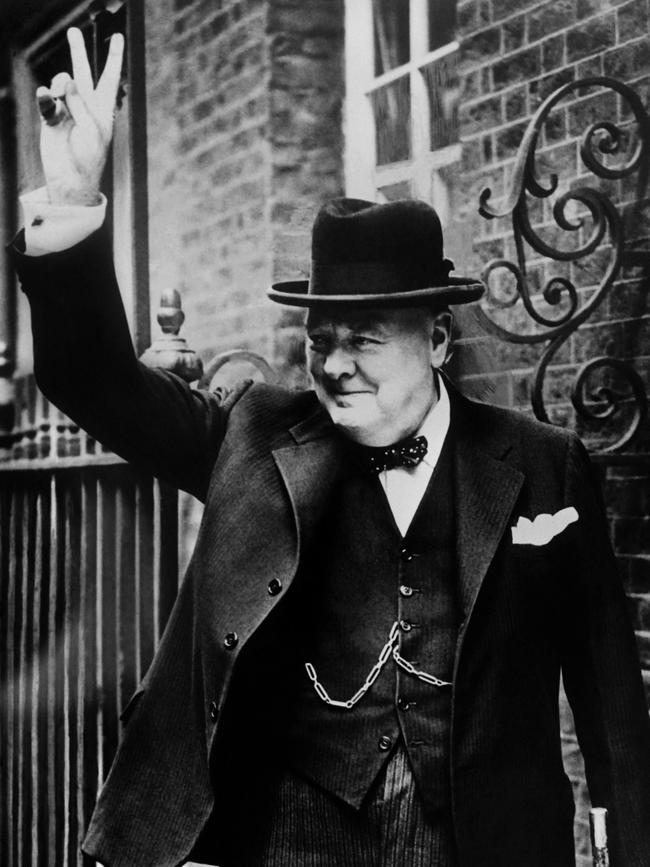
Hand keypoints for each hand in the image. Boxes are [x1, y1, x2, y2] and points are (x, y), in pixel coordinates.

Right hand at [36, 27, 123, 204]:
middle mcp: (85, 104)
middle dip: (78, 51)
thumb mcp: (93, 129)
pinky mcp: (51, 116)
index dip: (114, 56)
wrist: (72, 178)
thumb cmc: (90, 157)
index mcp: (103, 107)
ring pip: (61, 82)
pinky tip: (47, 98)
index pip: (110, 77)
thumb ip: (82, 103)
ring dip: (61, 86)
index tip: (118, 36)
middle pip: (82, 71)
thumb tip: (67, 80)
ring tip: (60, 100)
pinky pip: (46, 98)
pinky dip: (46, 97)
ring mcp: (67, 109)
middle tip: (72, 31)